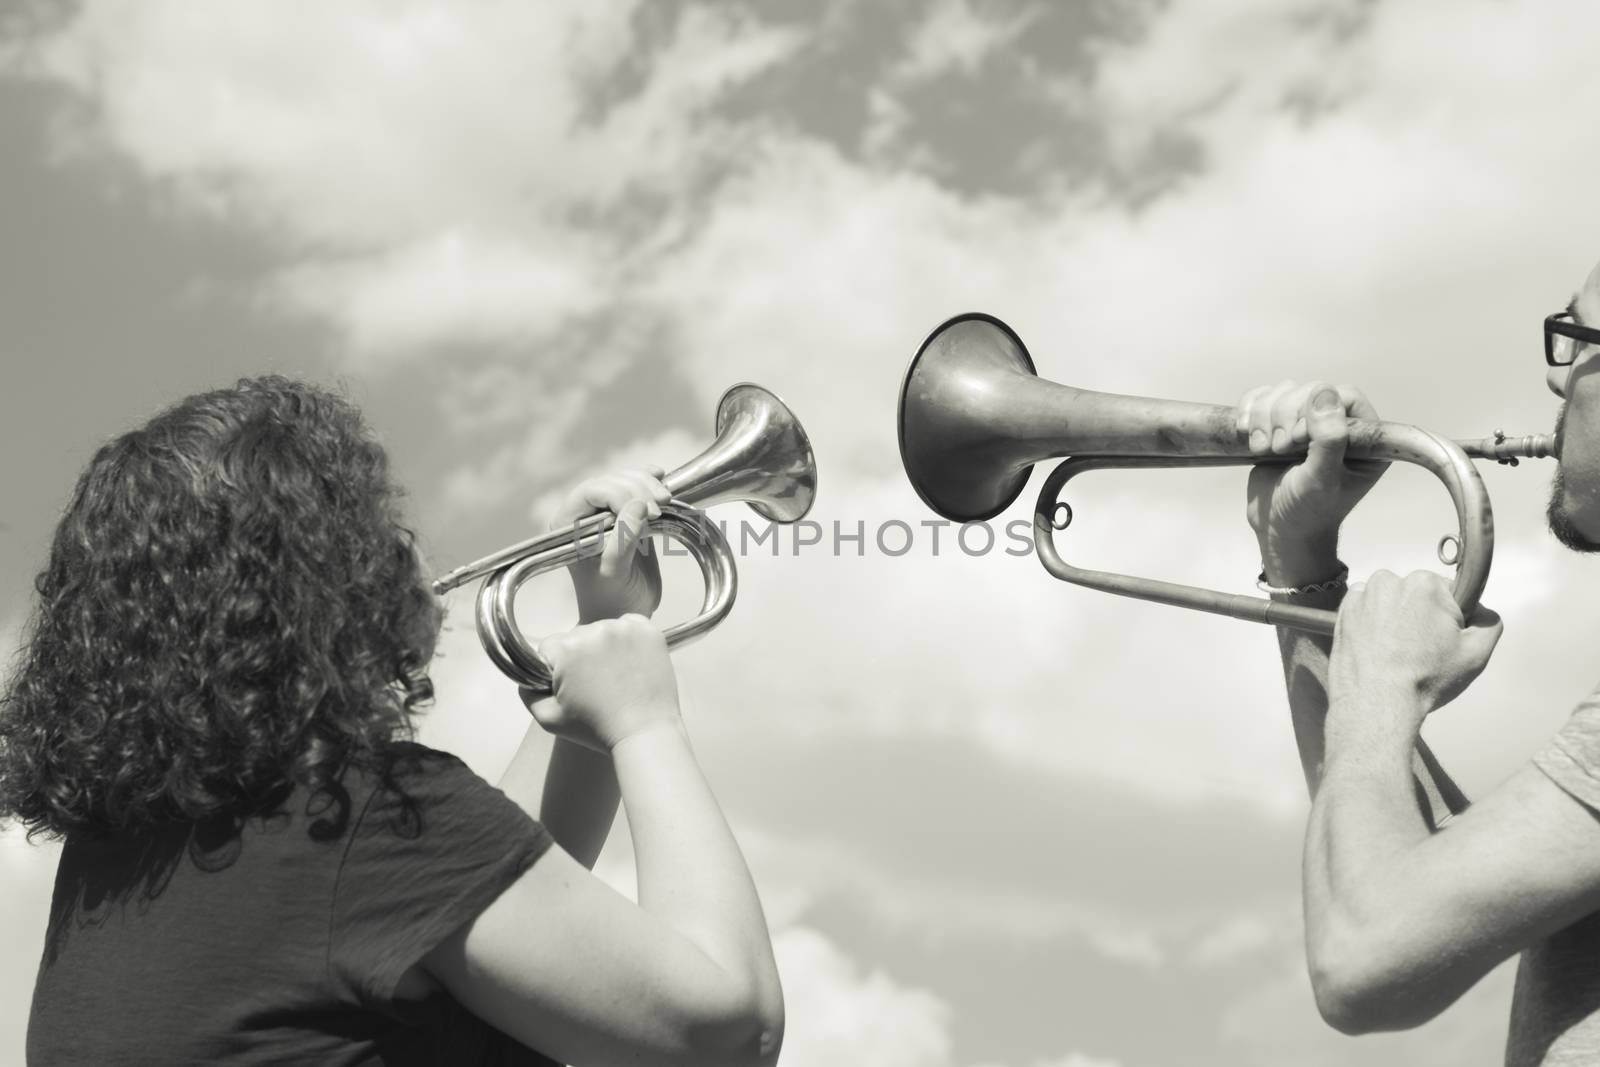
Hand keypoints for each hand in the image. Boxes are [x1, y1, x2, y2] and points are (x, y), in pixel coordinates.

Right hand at [527, 615, 682, 751]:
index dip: (556, 669)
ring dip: (603, 648)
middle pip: (576, 637)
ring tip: (615, 678)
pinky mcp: (648, 630)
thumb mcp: (549, 719)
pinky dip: (627, 639)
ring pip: (601, 631)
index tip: (571, 686)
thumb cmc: (599, 729)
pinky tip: (629, 663)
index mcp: (567, 649)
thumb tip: (526, 676)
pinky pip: (628, 624)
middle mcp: (595, 631)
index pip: (549, 648)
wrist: (645, 734)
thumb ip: (528, 693)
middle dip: (580, 657)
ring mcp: (624, 628)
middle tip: (595, 686)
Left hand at [549, 469, 672, 621]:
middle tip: (661, 507)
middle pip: (610, 481)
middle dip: (638, 488)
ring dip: (647, 484)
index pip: (591, 491)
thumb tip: (638, 506)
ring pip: (624, 480)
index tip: (648, 511)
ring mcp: (604, 512)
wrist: (623, 613)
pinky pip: (635, 487)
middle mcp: (581, 514)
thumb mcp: (615, 572)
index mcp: (567, 525)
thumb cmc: (612, 599)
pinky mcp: (625, 514)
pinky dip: (649, 481)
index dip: (620, 493)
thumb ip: (623, 540)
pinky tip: (660, 477)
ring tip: (665, 501)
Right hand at [1235, 381, 1387, 584]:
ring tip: (1264, 449)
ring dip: (1265, 418)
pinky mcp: (1277, 425)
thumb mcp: (1323, 480)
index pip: (1343, 395)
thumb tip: (1324, 395)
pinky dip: (1249, 412)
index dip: (1317, 408)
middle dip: (1286, 416)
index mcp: (1364, 438)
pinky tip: (1248, 436)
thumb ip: (1330, 440)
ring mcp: (1306, 423)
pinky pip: (1261, 398)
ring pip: (1283, 392)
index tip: (1300, 439)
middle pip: (1309, 390)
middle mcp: (1338, 425)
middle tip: (1281, 450)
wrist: (1278, 529)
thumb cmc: (1308, 513)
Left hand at [1329, 570, 1502, 731]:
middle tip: (1418, 651)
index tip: (1441, 641)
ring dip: (1395, 618)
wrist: (1375, 702)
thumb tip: (1482, 611)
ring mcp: (1362, 595)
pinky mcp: (1343, 612)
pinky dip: (1371, 623)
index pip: (1449, 593)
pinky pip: (1365, 610)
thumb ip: (1490, 622)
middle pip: (1417, 596)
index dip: (1451, 620)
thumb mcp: (1476, 653)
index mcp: (1425, 583)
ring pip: (1390, 601)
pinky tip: (1377, 648)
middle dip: (1421, 617)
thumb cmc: (1425, 678)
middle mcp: (1389, 581)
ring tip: (1396, 652)